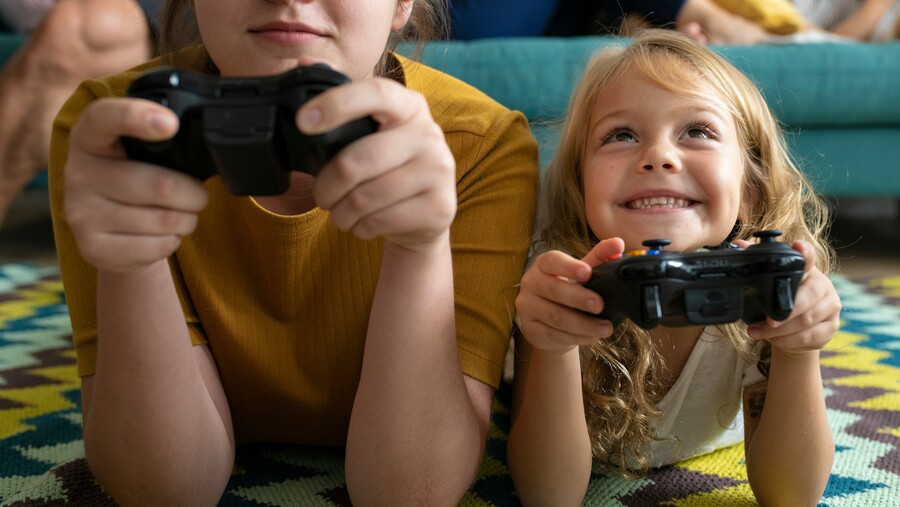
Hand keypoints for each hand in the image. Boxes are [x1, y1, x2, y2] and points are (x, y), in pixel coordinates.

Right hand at [64, 98, 208, 272]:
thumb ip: (158, 144)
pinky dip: (172, 241)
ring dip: (186, 220)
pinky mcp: (94, 248)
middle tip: (196, 195)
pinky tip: (159, 235)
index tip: (170, 123)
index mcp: (89, 137)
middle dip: (193, 194)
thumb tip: (201, 147)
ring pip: (164, 219)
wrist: (109, 237)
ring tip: (178, 216)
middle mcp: (78, 172)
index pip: (105, 118)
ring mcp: (81, 212)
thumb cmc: (134, 183)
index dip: (137, 117)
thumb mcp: (138, 155)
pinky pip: (157, 246)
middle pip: (160, 185)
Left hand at [299, 77, 456, 251]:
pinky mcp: (440, 207)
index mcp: (410, 106)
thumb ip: (339, 101)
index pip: (376, 93)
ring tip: (342, 212)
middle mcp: (430, 134)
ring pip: (365, 198)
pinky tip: (364, 224)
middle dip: (327, 186)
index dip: (337, 104)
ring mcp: (439, 171)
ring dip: (341, 212)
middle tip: (322, 195)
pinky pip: (380, 222)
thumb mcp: (367, 132)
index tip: (304, 121)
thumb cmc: (386, 168)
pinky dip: (360, 228)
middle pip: (357, 161)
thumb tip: (304, 62)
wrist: (425, 215)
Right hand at [515, 238, 624, 353]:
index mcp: (544, 264)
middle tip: (600, 305)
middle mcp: (530, 282)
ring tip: (605, 328)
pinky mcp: (529, 329)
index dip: (569, 267)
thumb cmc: (569, 291)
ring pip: (554, 316)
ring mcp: (527, 306)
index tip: (587, 272)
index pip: (553, 261)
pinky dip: (576, 337)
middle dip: (578, 298)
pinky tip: (592, 337)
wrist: (551, 322)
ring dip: (582, 324)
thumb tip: (618, 244)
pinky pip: (553, 334)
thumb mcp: (583, 273)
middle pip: (553, 290)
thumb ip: (599, 258)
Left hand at [745, 240, 840, 355]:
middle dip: (786, 312)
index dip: (804, 252)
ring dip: (781, 330)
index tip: (797, 245)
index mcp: (808, 272)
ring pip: (808, 319)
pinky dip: (789, 340)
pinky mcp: (832, 327)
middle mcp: (824, 286)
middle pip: (809, 295)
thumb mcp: (769, 286)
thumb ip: (757, 265)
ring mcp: (831, 307)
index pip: (808, 259)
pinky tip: (775, 339)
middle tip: (767, 321)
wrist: (796, 332)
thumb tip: (740, 245)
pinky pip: (810, 336)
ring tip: (759, 332)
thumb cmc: (781, 303)